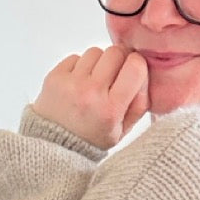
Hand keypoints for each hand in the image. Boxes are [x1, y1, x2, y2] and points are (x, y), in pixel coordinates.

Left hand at [32, 45, 148, 150]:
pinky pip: (75, 57)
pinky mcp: (54, 77)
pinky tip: (77, 84)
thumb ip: (140, 102)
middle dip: (118, 61)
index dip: (136, 65)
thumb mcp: (123, 130)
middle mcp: (91, 93)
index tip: (132, 73)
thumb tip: (145, 70)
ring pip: (95, 52)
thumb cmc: (91, 139)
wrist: (54, 147)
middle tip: (113, 76)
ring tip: (93, 83)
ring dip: (98, 63)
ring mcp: (70, 83)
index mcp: (111, 109)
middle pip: (115, 52)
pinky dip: (79, 67)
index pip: (135, 66)